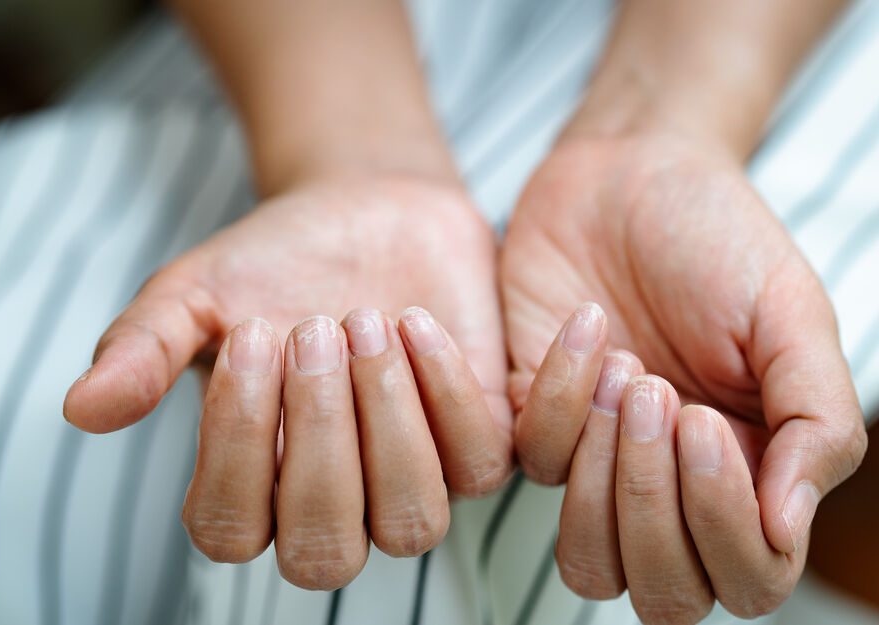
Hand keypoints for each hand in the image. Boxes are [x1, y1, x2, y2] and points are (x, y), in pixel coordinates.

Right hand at [63, 174, 512, 589]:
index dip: (236, 444)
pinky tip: (414, 319)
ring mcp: (410, 482)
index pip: (230, 530)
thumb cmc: (273, 262)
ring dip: (387, 423)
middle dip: (318, 436)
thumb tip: (81, 409)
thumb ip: (142, 350)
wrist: (364, 210)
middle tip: (310, 326)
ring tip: (364, 320)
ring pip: (412, 524)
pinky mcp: (476, 444)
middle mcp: (332, 505)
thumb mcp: (195, 294)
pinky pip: (479, 464)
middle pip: (324, 551)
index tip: (250, 334)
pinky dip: (446, 392)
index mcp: (250, 487)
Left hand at [501, 133, 866, 622]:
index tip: (705, 422)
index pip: (747, 577)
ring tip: (629, 373)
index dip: (724, 527)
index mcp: (750, 474)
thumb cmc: (719, 241)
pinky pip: (530, 460)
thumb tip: (788, 529)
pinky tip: (588, 325)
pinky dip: (559, 395)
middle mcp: (672, 486)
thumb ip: (815, 422)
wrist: (629, 173)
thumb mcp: (791, 317)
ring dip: (604, 479)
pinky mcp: (529, 420)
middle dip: (657, 505)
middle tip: (662, 396)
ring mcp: (597, 461)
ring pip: (588, 560)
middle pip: (663, 591)